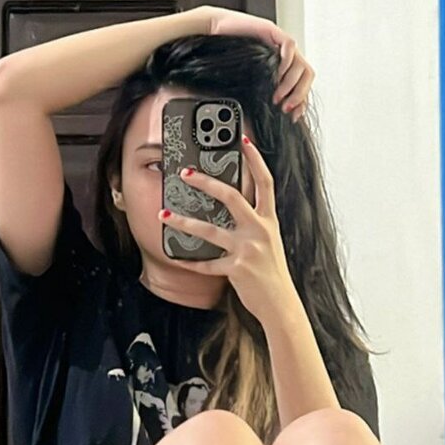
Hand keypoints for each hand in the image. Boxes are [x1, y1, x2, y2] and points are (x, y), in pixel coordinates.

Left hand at [158, 134, 300, 325]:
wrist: (281, 303)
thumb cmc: (271, 272)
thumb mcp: (269, 242)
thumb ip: (254, 224)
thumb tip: (232, 209)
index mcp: (269, 221)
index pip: (265, 182)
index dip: (255, 159)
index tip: (244, 140)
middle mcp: (260, 230)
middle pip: (232, 197)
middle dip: (206, 182)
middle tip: (185, 173)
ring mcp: (248, 249)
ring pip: (210, 230)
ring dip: (183, 221)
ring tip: (164, 214)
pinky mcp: (236, 269)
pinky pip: (206, 264)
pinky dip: (189, 262)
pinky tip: (175, 258)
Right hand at [206, 6, 313, 122]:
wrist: (213, 34)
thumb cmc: (224, 59)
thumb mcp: (243, 85)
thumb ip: (253, 101)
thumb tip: (250, 133)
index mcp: (282, 68)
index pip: (302, 86)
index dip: (301, 102)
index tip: (292, 116)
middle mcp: (285, 57)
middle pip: (308, 76)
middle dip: (299, 95)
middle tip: (284, 107)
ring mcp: (280, 44)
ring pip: (302, 65)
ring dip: (292, 84)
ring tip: (277, 95)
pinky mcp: (273, 32)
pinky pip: (290, 47)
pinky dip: (286, 63)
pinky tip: (275, 74)